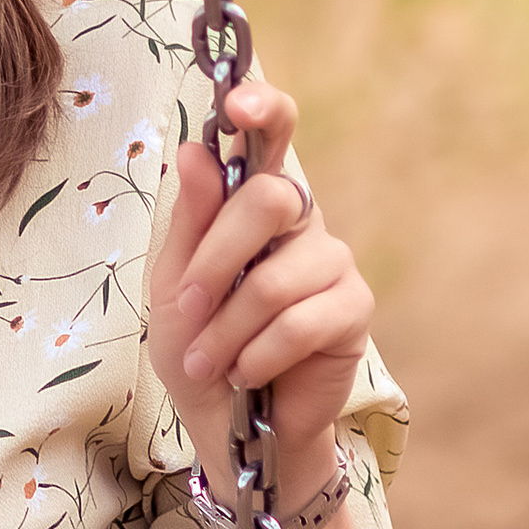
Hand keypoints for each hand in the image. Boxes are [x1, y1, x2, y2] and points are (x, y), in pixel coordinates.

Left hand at [144, 74, 371, 488]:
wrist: (230, 425)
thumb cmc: (199, 345)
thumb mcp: (175, 284)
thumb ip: (190, 221)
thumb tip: (194, 149)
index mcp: (253, 203)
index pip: (272, 136)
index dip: (263, 109)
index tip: (236, 103)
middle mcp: (300, 221)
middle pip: (267, 199)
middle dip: (215, 260)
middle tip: (187, 308)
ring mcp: (332, 262)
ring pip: (274, 278)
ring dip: (227, 328)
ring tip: (209, 360)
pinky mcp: (353, 309)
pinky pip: (300, 321)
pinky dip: (259, 353)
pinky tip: (248, 373)